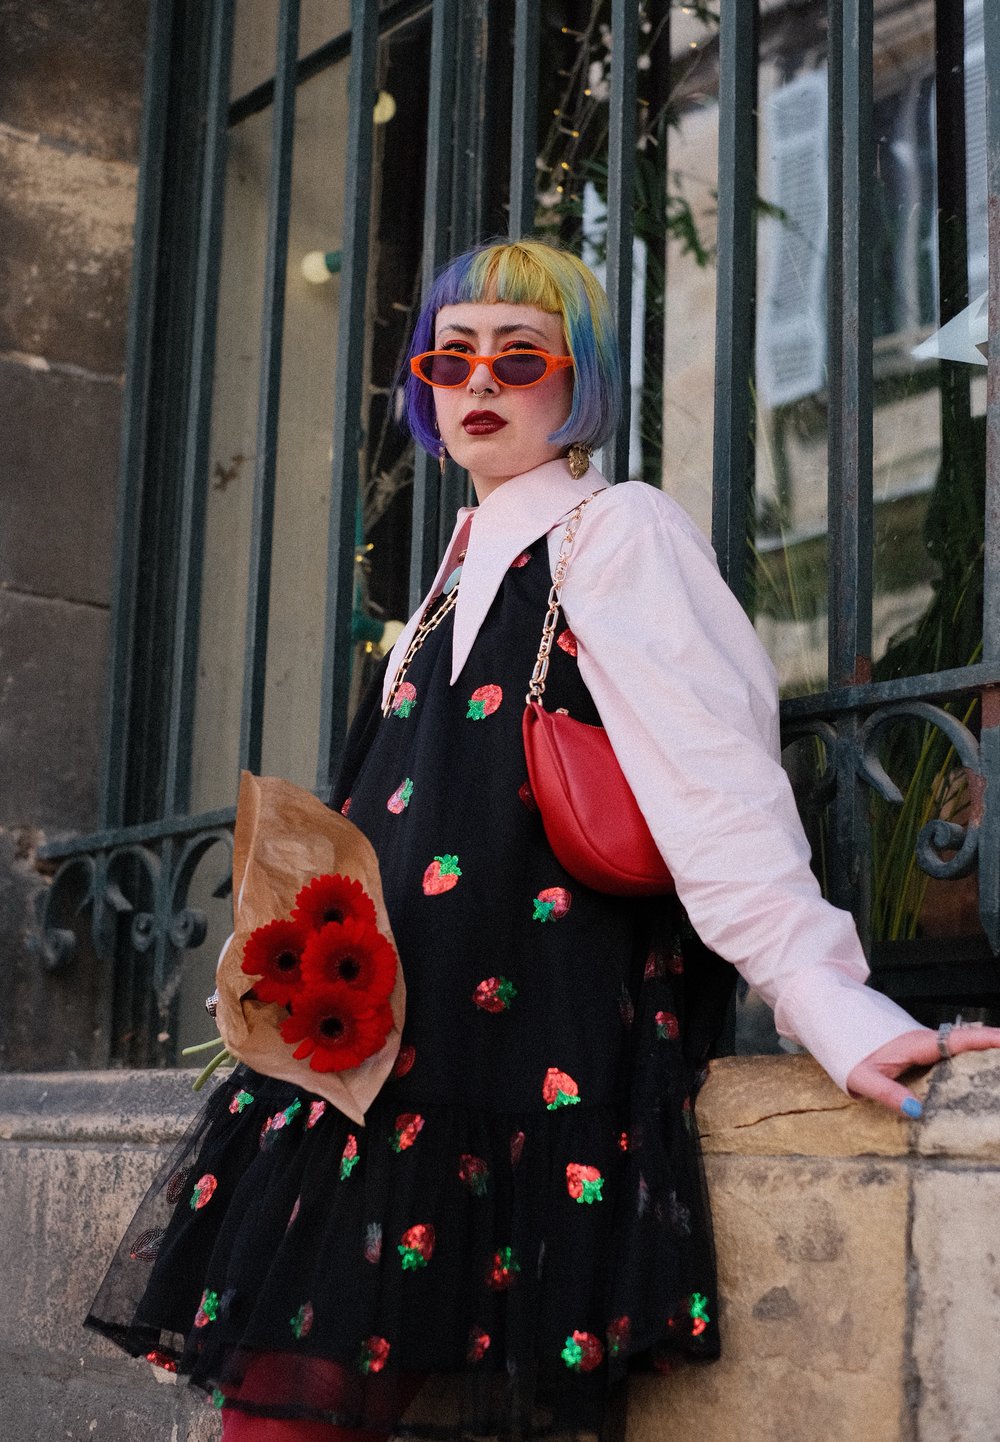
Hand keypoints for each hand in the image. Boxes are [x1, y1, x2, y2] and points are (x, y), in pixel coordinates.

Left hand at [846, 1024, 999, 1115]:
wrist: (828, 1019)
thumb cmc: (844, 1047)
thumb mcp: (861, 1077)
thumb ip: (888, 1094)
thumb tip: (917, 1112)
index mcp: (914, 1044)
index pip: (957, 1041)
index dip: (984, 1040)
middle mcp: (922, 1040)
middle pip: (965, 1042)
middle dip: (992, 1046)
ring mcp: (921, 1042)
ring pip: (956, 1046)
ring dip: (980, 1052)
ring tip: (996, 1065)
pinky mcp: (917, 1048)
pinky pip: (946, 1051)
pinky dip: (965, 1056)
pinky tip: (976, 1068)